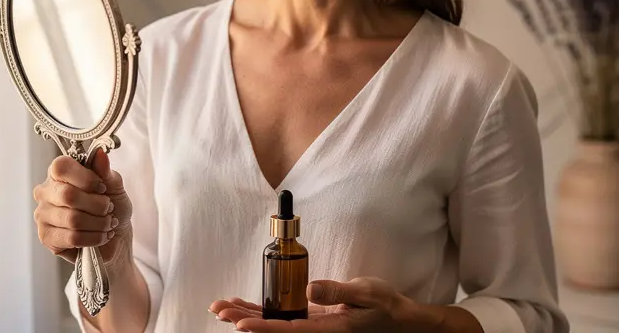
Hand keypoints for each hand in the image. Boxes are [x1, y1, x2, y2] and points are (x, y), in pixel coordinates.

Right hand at [32, 149, 132, 264]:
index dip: (86, 178)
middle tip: (109, 208)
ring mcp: (43, 215)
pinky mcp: (46, 237)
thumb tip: (100, 154)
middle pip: (68, 195)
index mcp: (58, 173)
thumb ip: (105, 171)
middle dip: (97, 205)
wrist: (115, 236)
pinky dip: (94, 238)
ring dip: (98, 223)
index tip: (102, 188)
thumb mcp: (113, 185)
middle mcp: (45, 192)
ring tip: (108, 223)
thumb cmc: (112, 207)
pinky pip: (72, 238)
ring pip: (72, 219)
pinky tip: (101, 236)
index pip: (61, 167)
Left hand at [209, 277, 411, 331]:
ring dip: (249, 315)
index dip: (263, 328)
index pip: (289, 331)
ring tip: (223, 308)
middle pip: (275, 329)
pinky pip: (284, 318)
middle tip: (220, 311)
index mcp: (330, 330)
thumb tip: (309, 289)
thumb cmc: (385, 306)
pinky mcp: (314, 320)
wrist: (398, 319)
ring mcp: (314, 327)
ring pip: (276, 324)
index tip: (240, 323)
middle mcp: (317, 332)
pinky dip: (264, 311)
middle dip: (245, 320)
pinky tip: (246, 307)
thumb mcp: (366, 293)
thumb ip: (338, 291)